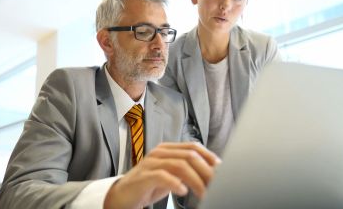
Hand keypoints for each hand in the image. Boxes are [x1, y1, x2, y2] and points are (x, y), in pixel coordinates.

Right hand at [103, 142, 219, 208]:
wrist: (122, 196)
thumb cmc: (148, 186)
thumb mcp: (170, 175)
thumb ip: (186, 171)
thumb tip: (211, 173)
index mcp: (167, 149)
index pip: (193, 147)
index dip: (209, 156)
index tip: (221, 168)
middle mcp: (159, 153)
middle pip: (189, 156)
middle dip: (206, 171)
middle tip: (216, 184)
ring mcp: (150, 163)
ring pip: (179, 165)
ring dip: (195, 180)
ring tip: (203, 193)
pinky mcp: (143, 177)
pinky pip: (162, 176)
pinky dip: (175, 183)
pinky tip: (183, 191)